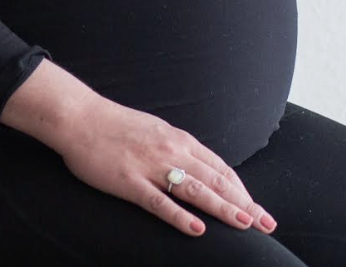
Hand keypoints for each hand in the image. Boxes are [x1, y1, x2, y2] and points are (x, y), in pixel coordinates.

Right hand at [57, 94, 277, 237]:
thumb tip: (197, 165)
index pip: (219, 167)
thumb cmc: (113, 123)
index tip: (256, 206)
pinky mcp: (129, 182)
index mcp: (177, 138)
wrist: (78, 116)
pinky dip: (180, 217)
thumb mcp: (154, 128)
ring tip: (245, 224)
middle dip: (244, 203)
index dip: (241, 188)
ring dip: (223, 208)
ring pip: (195, 190)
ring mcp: (150, 167)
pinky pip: (159, 203)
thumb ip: (175, 147)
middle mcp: (170, 151)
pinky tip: (197, 229)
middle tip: (267, 223)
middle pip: (215, 180)